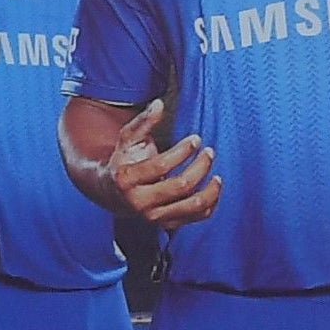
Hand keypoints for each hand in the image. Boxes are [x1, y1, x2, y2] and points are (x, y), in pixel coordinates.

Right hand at [103, 99, 222, 235]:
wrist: (112, 194)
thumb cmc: (124, 162)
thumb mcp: (127, 139)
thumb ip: (143, 121)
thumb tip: (159, 104)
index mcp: (127, 179)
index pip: (161, 165)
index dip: (183, 151)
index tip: (196, 139)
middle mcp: (139, 202)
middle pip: (181, 186)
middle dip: (201, 166)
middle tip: (209, 152)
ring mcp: (153, 216)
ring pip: (191, 206)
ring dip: (210, 190)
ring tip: (217, 176)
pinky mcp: (165, 224)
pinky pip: (195, 218)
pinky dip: (209, 204)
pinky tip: (213, 189)